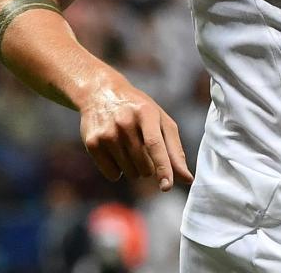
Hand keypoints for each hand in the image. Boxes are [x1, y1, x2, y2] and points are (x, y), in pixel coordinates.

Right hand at [78, 83, 193, 190]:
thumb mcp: (160, 121)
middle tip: (142, 148)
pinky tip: (115, 151)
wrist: (101, 93)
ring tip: (128, 147)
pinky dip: (118, 171)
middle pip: (144, 165)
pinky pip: (113, 175)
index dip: (163, 167)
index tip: (167, 186)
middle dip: (149, 167)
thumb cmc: (139, 111)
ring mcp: (107, 133)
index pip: (155, 145)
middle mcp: (125, 122)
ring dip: (134, 168)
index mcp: (146, 113)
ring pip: (130, 173)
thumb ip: (175, 150)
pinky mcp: (92, 143)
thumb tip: (187, 179)